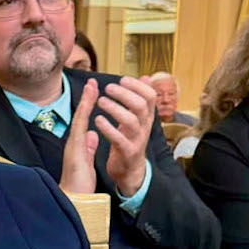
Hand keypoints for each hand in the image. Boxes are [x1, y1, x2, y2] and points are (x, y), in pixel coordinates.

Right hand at [60, 78, 100, 193]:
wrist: (72, 198)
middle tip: (92, 81)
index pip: (84, 121)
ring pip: (79, 119)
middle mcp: (74, 142)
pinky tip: (88, 105)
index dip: (89, 106)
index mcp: (78, 145)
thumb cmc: (79, 184)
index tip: (94, 91)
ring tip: (91, 86)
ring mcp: (73, 145)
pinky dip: (84, 116)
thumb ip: (89, 147)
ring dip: (85, 102)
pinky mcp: (74, 151)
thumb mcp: (86, 162)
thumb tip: (93, 135)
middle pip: (80, 116)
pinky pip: (80, 130)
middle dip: (87, 98)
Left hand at [94, 76, 156, 197]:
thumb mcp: (137, 118)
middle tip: (108, 88)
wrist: (129, 170)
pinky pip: (119, 139)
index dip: (137, 86)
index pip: (150, 96)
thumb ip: (139, 98)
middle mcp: (144, 127)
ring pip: (131, 121)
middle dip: (124, 94)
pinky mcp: (127, 153)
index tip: (122, 80)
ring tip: (100, 102)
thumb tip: (145, 77)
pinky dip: (108, 129)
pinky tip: (98, 120)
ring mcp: (137, 140)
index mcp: (146, 117)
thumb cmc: (129, 140)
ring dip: (115, 109)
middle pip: (141, 105)